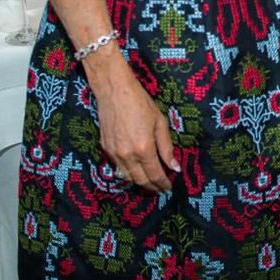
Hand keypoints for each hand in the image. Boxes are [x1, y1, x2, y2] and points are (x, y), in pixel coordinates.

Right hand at [95, 67, 180, 193]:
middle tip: (161, 189)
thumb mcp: (160, 122)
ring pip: (128, 176)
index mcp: (143, 148)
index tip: (169, 188)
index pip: (155, 174)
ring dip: (140, 182)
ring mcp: (114, 153)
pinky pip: (118, 167)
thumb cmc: (140, 102)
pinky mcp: (105, 148)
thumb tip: (174, 167)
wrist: (114, 90)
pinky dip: (128, 172)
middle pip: (141, 180)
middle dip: (152, 187)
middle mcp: (127, 155)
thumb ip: (166, 147)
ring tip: (150, 183)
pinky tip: (136, 170)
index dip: (163, 184)